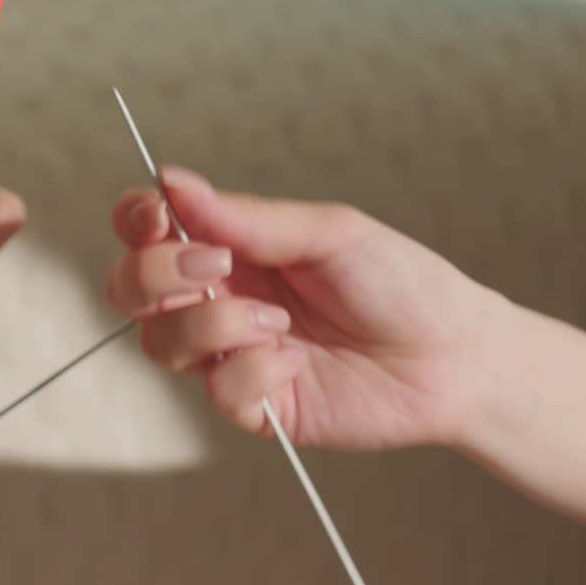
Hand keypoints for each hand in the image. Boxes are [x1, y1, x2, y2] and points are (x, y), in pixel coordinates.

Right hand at [105, 167, 516, 450]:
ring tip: (277, 322)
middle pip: (130, 288)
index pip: (148, 231)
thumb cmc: (401, 284)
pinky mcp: (250, 405)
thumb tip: (172, 180)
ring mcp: (228, 354)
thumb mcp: (326, 232)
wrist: (454, 357)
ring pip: (161, 342)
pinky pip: (218, 390)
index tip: (156, 215)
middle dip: (155, 275)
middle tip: (214, 265)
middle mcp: (216, 299)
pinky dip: (255, 372)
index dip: (135, 220)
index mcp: (228, 248)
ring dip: (212, 325)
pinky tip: (298, 363)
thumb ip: (245, 216)